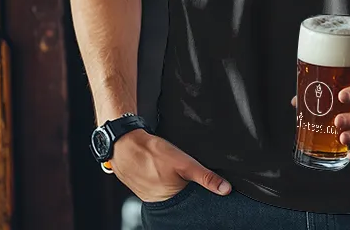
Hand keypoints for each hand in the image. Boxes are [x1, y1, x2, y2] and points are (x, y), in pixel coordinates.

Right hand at [109, 130, 230, 201]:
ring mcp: (150, 196)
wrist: (124, 144)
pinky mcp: (144, 188)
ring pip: (171, 193)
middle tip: (186, 175)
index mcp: (172, 201)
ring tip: (175, 171)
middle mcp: (160, 203)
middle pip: (183, 199)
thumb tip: (225, 189)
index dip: (202, 198)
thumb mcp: (183, 162)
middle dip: (188, 191)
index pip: (193, 205)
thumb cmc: (151, 153)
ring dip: (176, 185)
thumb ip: (205, 176)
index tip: (206, 191)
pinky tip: (164, 170)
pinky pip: (160, 187)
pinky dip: (165, 181)